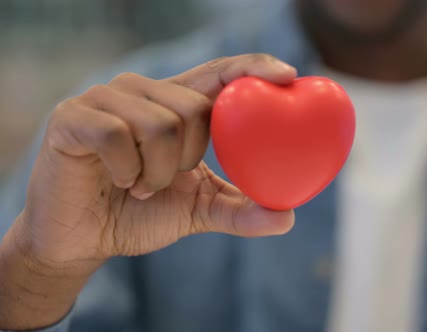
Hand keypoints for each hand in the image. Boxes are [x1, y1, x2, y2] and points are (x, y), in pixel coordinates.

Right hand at [0, 54, 296, 329]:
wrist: (83, 239)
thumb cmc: (141, 214)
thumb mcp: (199, 210)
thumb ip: (241, 210)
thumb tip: (287, 217)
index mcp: (176, 105)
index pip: (220, 74)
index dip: (254, 68)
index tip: (289, 75)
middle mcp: (143, 91)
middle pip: (194, 106)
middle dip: (189, 158)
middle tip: (167, 180)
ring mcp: (106, 98)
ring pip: (160, 123)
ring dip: (156, 173)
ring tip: (139, 186)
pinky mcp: (73, 115)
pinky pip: (117, 135)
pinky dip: (125, 171)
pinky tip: (117, 181)